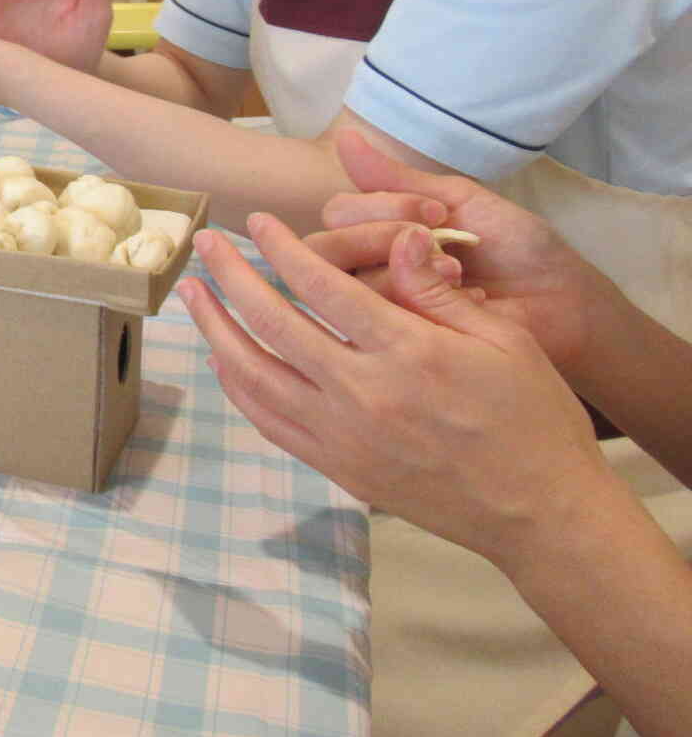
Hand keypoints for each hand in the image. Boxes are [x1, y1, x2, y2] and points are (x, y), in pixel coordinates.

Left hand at [179, 217, 611, 569]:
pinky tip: (224, 358)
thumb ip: (436, 291)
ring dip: (215, 330)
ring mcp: (344, 437)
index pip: (322, 285)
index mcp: (407, 353)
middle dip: (231, 277)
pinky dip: (239, 386)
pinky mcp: (339, 468)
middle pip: (272, 324)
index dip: (282, 247)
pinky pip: (270, 422)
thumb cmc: (533, 419)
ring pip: (254, 376)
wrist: (542, 515)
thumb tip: (394, 237)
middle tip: (204, 244)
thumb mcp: (504, 340)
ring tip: (194, 296)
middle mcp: (363, 394)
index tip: (257, 221)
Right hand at [310, 131, 601, 373]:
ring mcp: (385, 308)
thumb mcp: (459, 200)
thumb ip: (398, 177)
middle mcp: (371, 268)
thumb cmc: (517, 247)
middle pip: (327, 249)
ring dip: (406, 272)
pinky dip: (427, 302)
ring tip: (458, 274)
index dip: (377, 208)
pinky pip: (384, 319)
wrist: (564, 300)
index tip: (434, 212)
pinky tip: (467, 303)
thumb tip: (342, 135)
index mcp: (380, 229)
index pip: (337, 212)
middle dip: (380, 238)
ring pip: (351, 284)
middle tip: (437, 242)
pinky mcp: (405, 342)